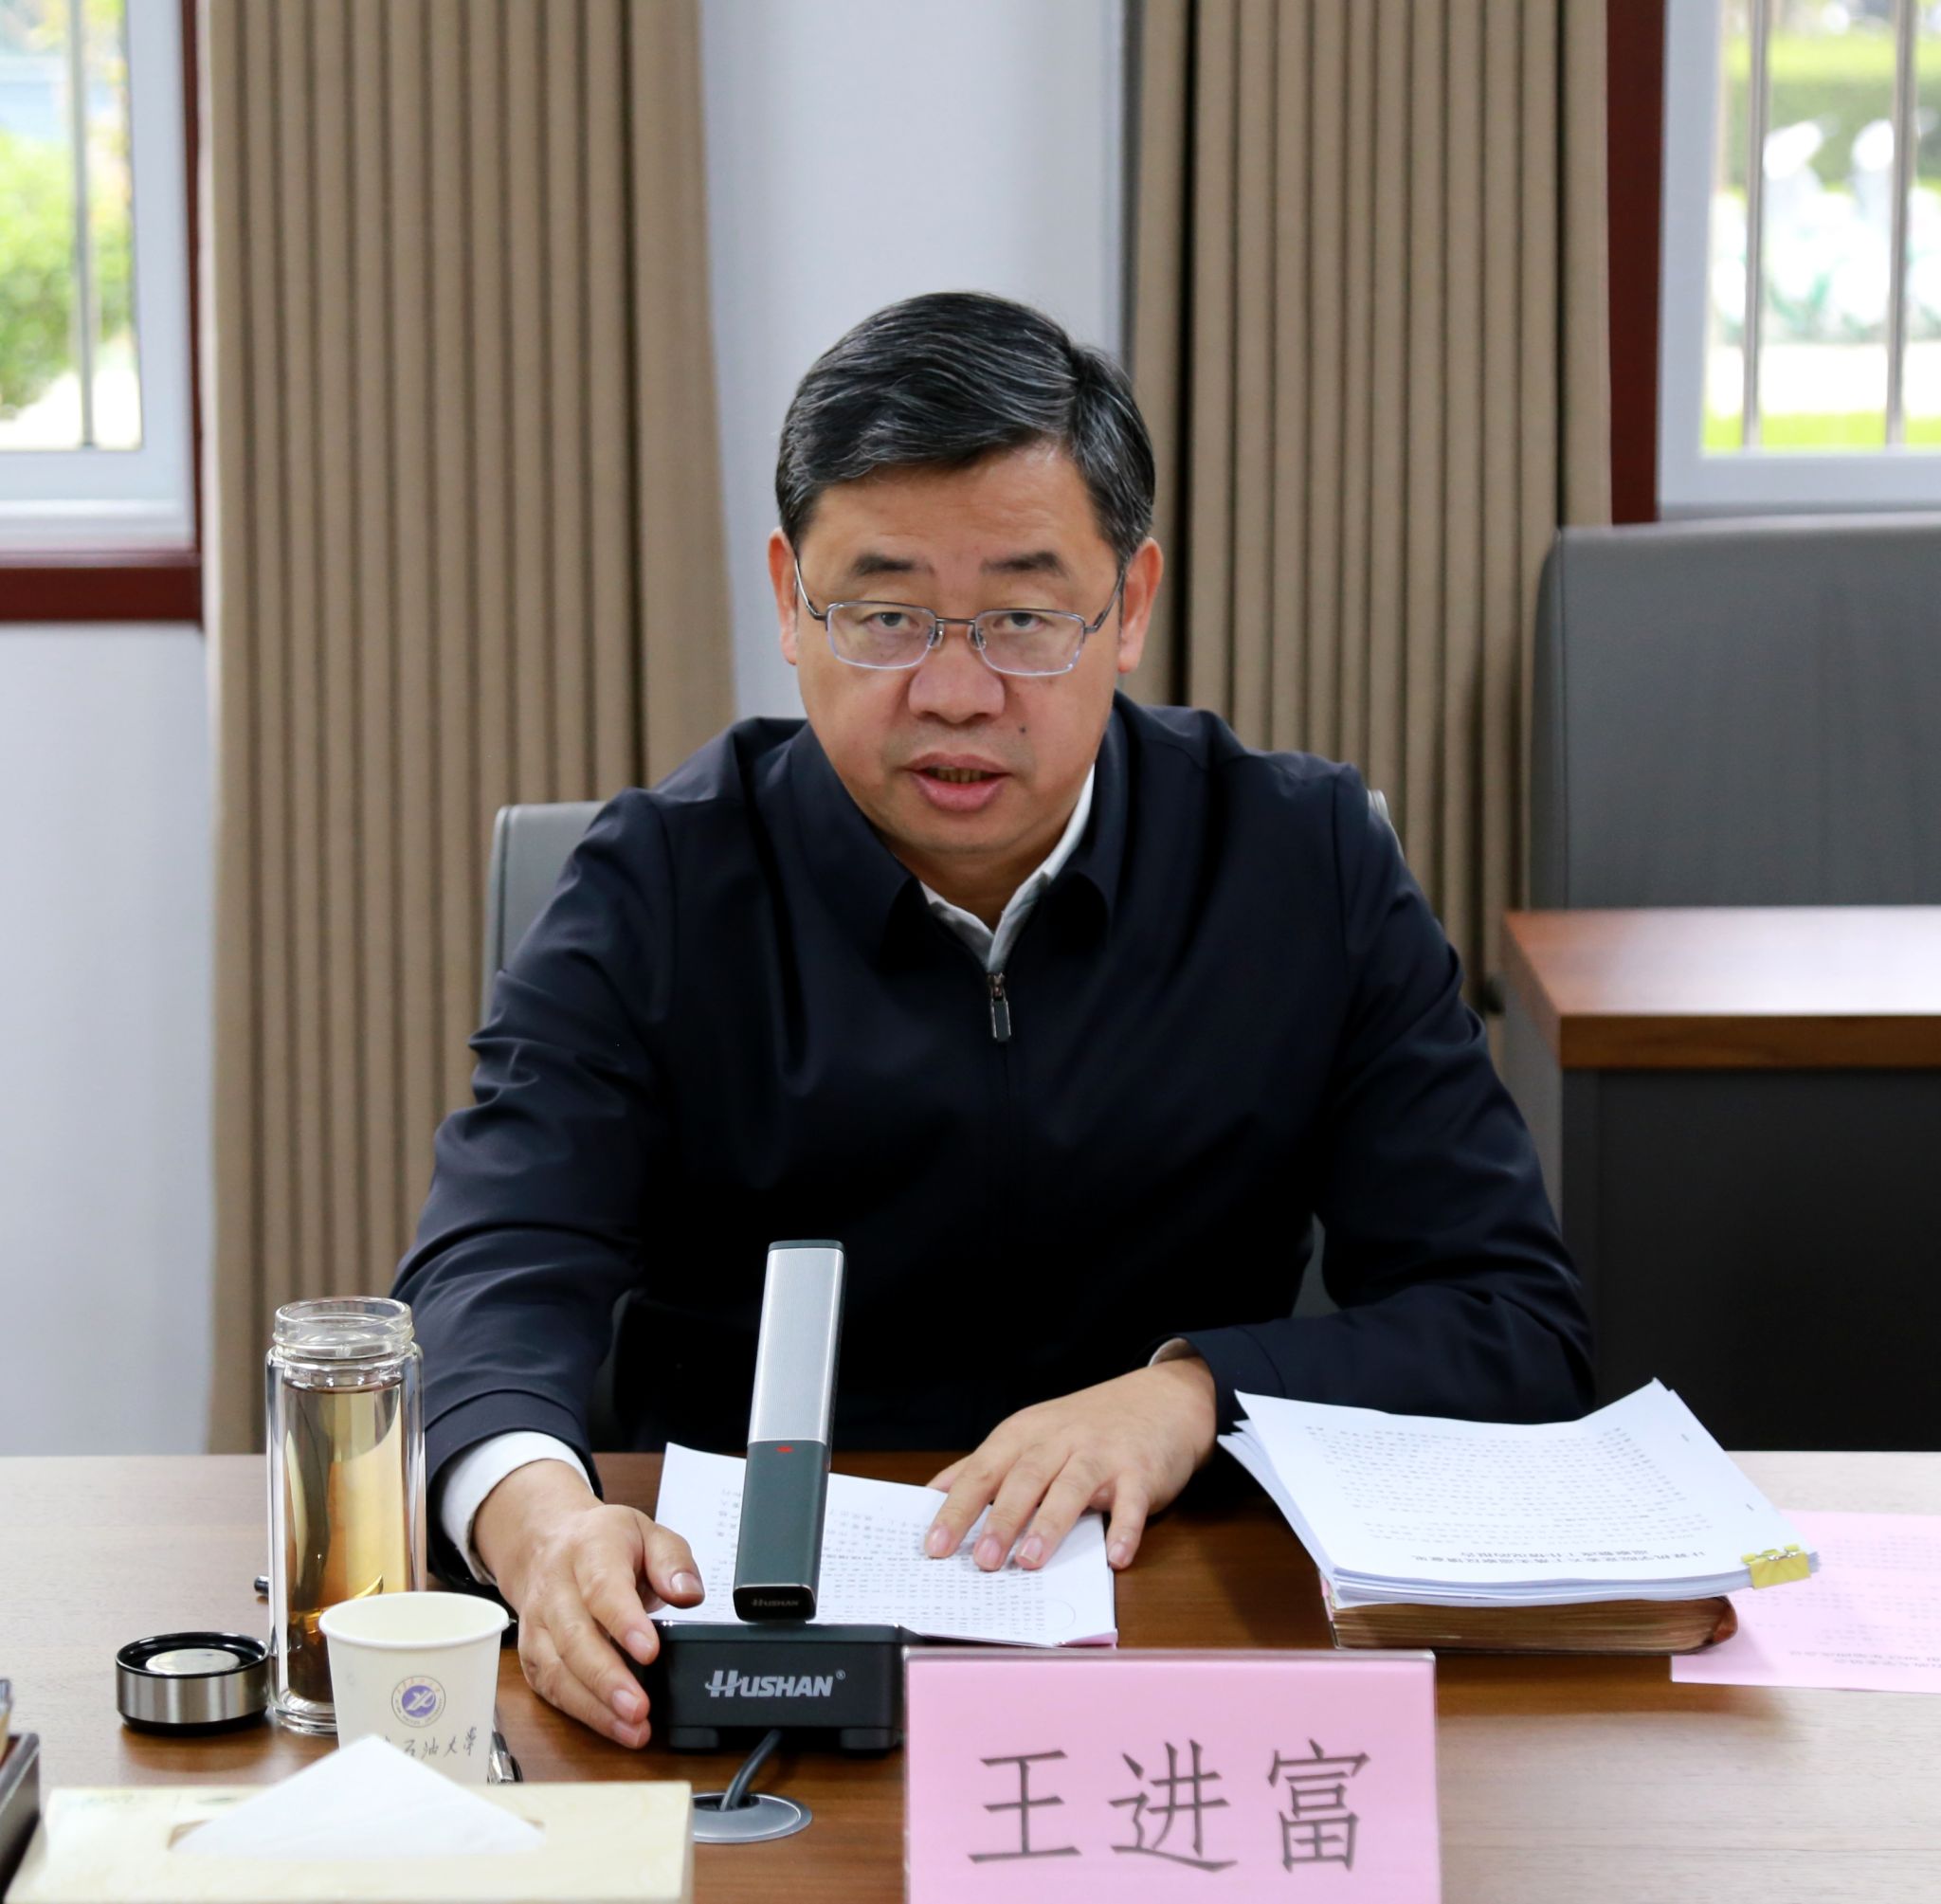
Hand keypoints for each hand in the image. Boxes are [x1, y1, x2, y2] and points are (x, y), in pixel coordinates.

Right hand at [473, 1458, 704, 1747]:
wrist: (547, 1542)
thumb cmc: (605, 1542)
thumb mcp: (648, 1533)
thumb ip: (673, 1562)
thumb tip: (688, 1594)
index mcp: (589, 1548)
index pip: (602, 1587)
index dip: (624, 1622)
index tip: (650, 1651)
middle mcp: (555, 1586)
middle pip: (574, 1637)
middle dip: (607, 1678)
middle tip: (640, 1708)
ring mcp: (538, 1622)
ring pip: (556, 1669)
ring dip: (594, 1705)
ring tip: (632, 1728)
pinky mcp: (531, 1653)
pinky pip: (550, 1687)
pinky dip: (581, 1712)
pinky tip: (612, 1727)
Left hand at [922, 1357, 1218, 1574]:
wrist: (1160, 1400)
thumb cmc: (1087, 1426)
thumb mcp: (1032, 1434)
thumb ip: (987, 1465)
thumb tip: (936, 1495)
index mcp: (1026, 1435)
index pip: (984, 1471)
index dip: (958, 1507)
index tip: (935, 1545)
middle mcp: (1061, 1441)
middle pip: (1025, 1479)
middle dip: (1001, 1520)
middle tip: (981, 1561)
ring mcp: (1102, 1454)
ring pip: (1071, 1488)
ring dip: (1049, 1524)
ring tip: (1030, 1561)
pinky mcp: (1140, 1471)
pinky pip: (1132, 1502)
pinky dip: (1124, 1530)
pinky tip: (1115, 1558)